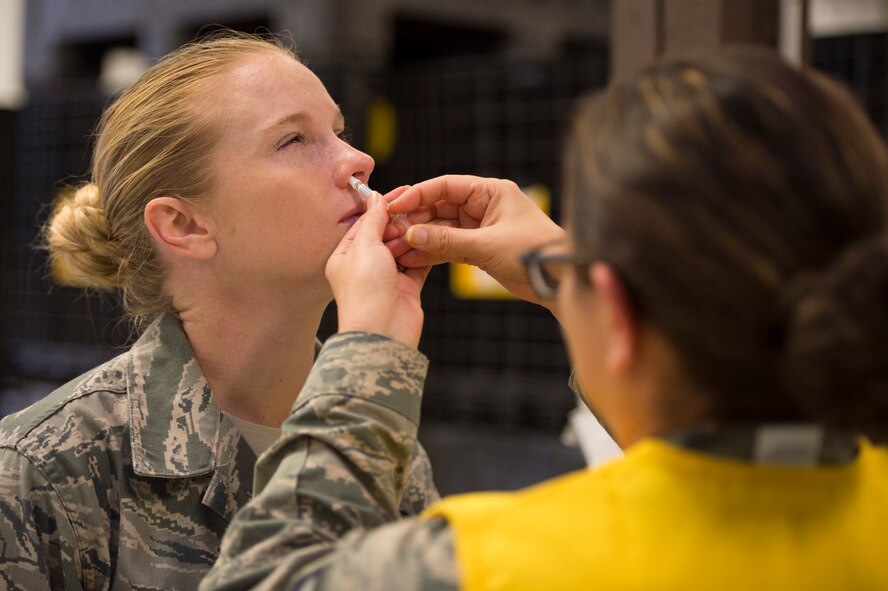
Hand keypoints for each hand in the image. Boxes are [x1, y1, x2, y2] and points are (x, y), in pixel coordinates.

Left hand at [326, 189, 430, 348]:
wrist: (383, 333)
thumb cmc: (365, 293)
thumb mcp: (365, 246)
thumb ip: (372, 220)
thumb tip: (375, 198)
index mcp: (345, 257)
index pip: (363, 225)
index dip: (380, 208)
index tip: (400, 193)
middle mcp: (364, 268)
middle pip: (384, 236)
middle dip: (399, 222)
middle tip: (417, 206)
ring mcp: (386, 279)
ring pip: (402, 249)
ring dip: (413, 236)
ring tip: (427, 219)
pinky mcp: (406, 289)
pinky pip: (417, 265)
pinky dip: (424, 253)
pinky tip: (433, 239)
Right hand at [387, 175, 565, 307]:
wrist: (559, 280)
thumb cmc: (535, 252)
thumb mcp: (487, 245)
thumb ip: (446, 240)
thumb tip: (411, 234)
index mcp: (490, 192)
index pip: (445, 187)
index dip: (418, 195)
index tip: (395, 206)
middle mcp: (483, 206)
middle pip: (439, 207)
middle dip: (414, 219)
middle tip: (389, 229)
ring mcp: (480, 228)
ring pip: (441, 229)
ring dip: (419, 238)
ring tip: (395, 247)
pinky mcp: (479, 248)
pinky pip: (449, 246)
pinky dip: (432, 252)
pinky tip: (412, 257)